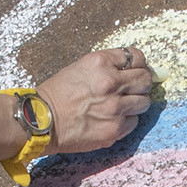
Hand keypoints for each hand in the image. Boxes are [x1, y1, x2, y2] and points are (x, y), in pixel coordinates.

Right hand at [40, 46, 154, 154]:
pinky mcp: (115, 128)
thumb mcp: (81, 67)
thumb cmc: (57, 94)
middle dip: (141, 83)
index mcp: (101, 63)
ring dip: (136, 102)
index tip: (134, 70)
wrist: (41, 121)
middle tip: (133, 88)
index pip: (136, 57)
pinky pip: (134, 121)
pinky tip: (113, 119)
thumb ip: (107, 67)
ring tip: (122, 105)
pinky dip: (127, 120)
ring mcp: (115, 107)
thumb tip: (132, 70)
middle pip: (145, 79)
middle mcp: (110, 83)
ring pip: (144, 102)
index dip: (138, 64)